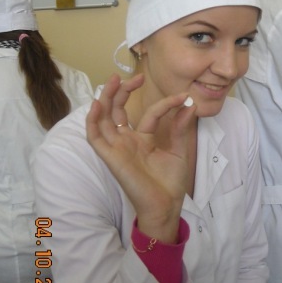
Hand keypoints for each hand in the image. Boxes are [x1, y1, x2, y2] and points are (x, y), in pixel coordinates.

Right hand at [86, 74, 195, 242]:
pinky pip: (95, 137)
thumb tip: (189, 104)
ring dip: (105, 98)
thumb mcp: (179, 150)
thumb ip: (180, 127)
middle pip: (116, 111)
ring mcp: (117, 148)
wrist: (166, 205)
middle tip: (134, 77)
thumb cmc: (170, 182)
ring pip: (103, 119)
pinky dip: (92, 120)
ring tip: (112, 81)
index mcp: (142, 139)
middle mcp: (127, 141)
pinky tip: (97, 105)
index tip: (182, 97)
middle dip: (121, 91)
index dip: (165, 103)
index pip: (149, 113)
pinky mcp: (110, 157)